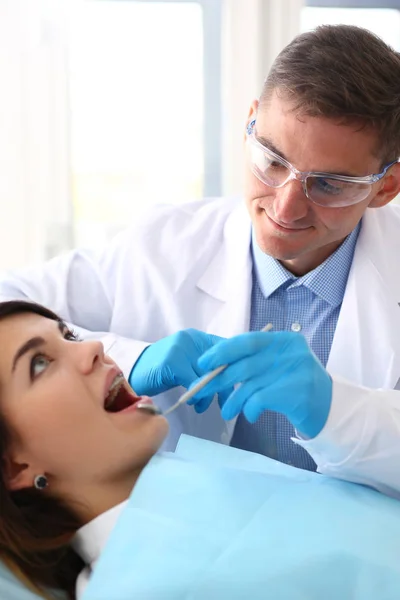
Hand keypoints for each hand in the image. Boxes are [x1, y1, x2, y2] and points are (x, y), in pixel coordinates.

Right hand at [129, 329, 233, 412]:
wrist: (130, 371)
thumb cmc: (160, 372)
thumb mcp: (187, 367)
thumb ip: (206, 370)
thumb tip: (232, 383)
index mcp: (198, 338)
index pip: (227, 348)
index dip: (236, 366)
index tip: (239, 385)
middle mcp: (191, 339)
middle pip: (220, 362)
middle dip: (226, 384)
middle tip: (226, 402)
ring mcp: (181, 348)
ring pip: (208, 373)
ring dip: (209, 393)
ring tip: (203, 406)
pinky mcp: (172, 361)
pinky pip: (193, 380)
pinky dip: (196, 394)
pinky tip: (194, 403)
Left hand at [189, 331, 331, 437]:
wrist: (331, 408)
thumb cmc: (296, 385)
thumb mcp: (280, 365)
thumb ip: (255, 361)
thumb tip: (215, 366)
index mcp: (284, 340)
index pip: (246, 341)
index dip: (221, 352)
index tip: (203, 363)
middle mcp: (291, 351)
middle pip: (244, 364)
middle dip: (218, 379)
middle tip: (201, 390)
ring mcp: (296, 371)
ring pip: (249, 385)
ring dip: (233, 401)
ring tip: (227, 411)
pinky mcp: (297, 393)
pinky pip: (259, 400)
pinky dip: (249, 409)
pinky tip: (250, 415)